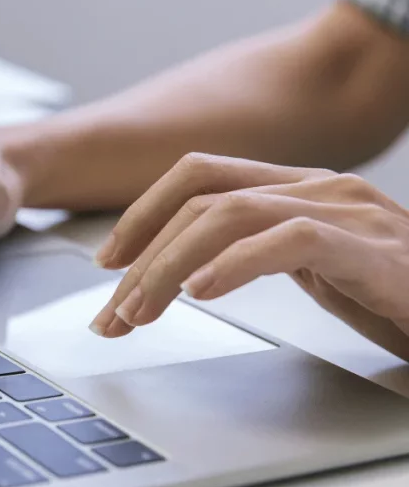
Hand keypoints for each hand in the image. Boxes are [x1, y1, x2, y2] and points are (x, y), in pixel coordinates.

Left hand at [88, 153, 408, 360]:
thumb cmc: (395, 296)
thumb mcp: (312, 269)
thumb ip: (256, 252)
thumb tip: (183, 271)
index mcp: (297, 186)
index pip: (200, 175)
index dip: (143, 212)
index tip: (107, 261)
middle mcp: (318, 186)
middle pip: (203, 198)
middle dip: (143, 255)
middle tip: (112, 312)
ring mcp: (348, 211)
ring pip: (231, 215)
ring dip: (171, 266)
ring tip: (140, 311)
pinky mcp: (372, 247)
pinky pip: (289, 241)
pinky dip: (236, 264)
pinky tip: (201, 291)